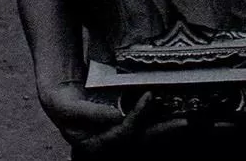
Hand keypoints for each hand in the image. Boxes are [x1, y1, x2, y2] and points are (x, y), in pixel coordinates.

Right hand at [39, 82, 175, 154]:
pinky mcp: (125, 133)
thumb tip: (116, 115)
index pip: (121, 134)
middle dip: (162, 132)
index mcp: (95, 146)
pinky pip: (145, 131)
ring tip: (184, 121)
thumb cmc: (62, 105)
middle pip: (140, 141)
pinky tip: (174, 117)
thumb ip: (90, 114)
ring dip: (165, 130)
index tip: (148, 96)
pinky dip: (160, 124)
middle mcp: (109, 148)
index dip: (137, 117)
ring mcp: (118, 142)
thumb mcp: (69, 108)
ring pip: (146, 138)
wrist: (61, 103)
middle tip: (183, 121)